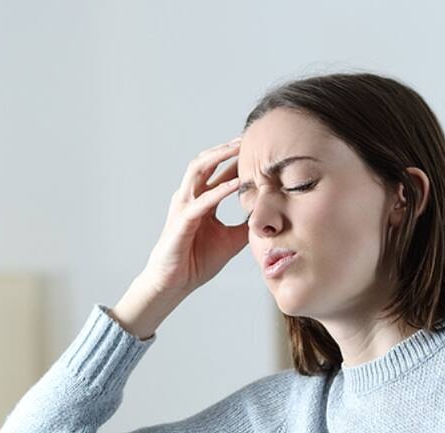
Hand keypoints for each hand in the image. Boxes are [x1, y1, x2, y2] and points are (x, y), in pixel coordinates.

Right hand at [141, 136, 248, 295]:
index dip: (236, 159)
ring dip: (218, 158)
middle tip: (249, 137)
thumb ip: (246, 226)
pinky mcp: (181, 221)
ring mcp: (183, 207)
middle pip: (206, 162)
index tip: (258, 148)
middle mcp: (189, 198)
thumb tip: (270, 218)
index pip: (218, 172)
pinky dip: (219, 190)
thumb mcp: (231, 241)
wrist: (174, 284)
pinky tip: (236, 183)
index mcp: (201, 201)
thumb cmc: (196, 262)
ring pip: (197, 171)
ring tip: (239, 148)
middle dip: (226, 148)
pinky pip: (202, 201)